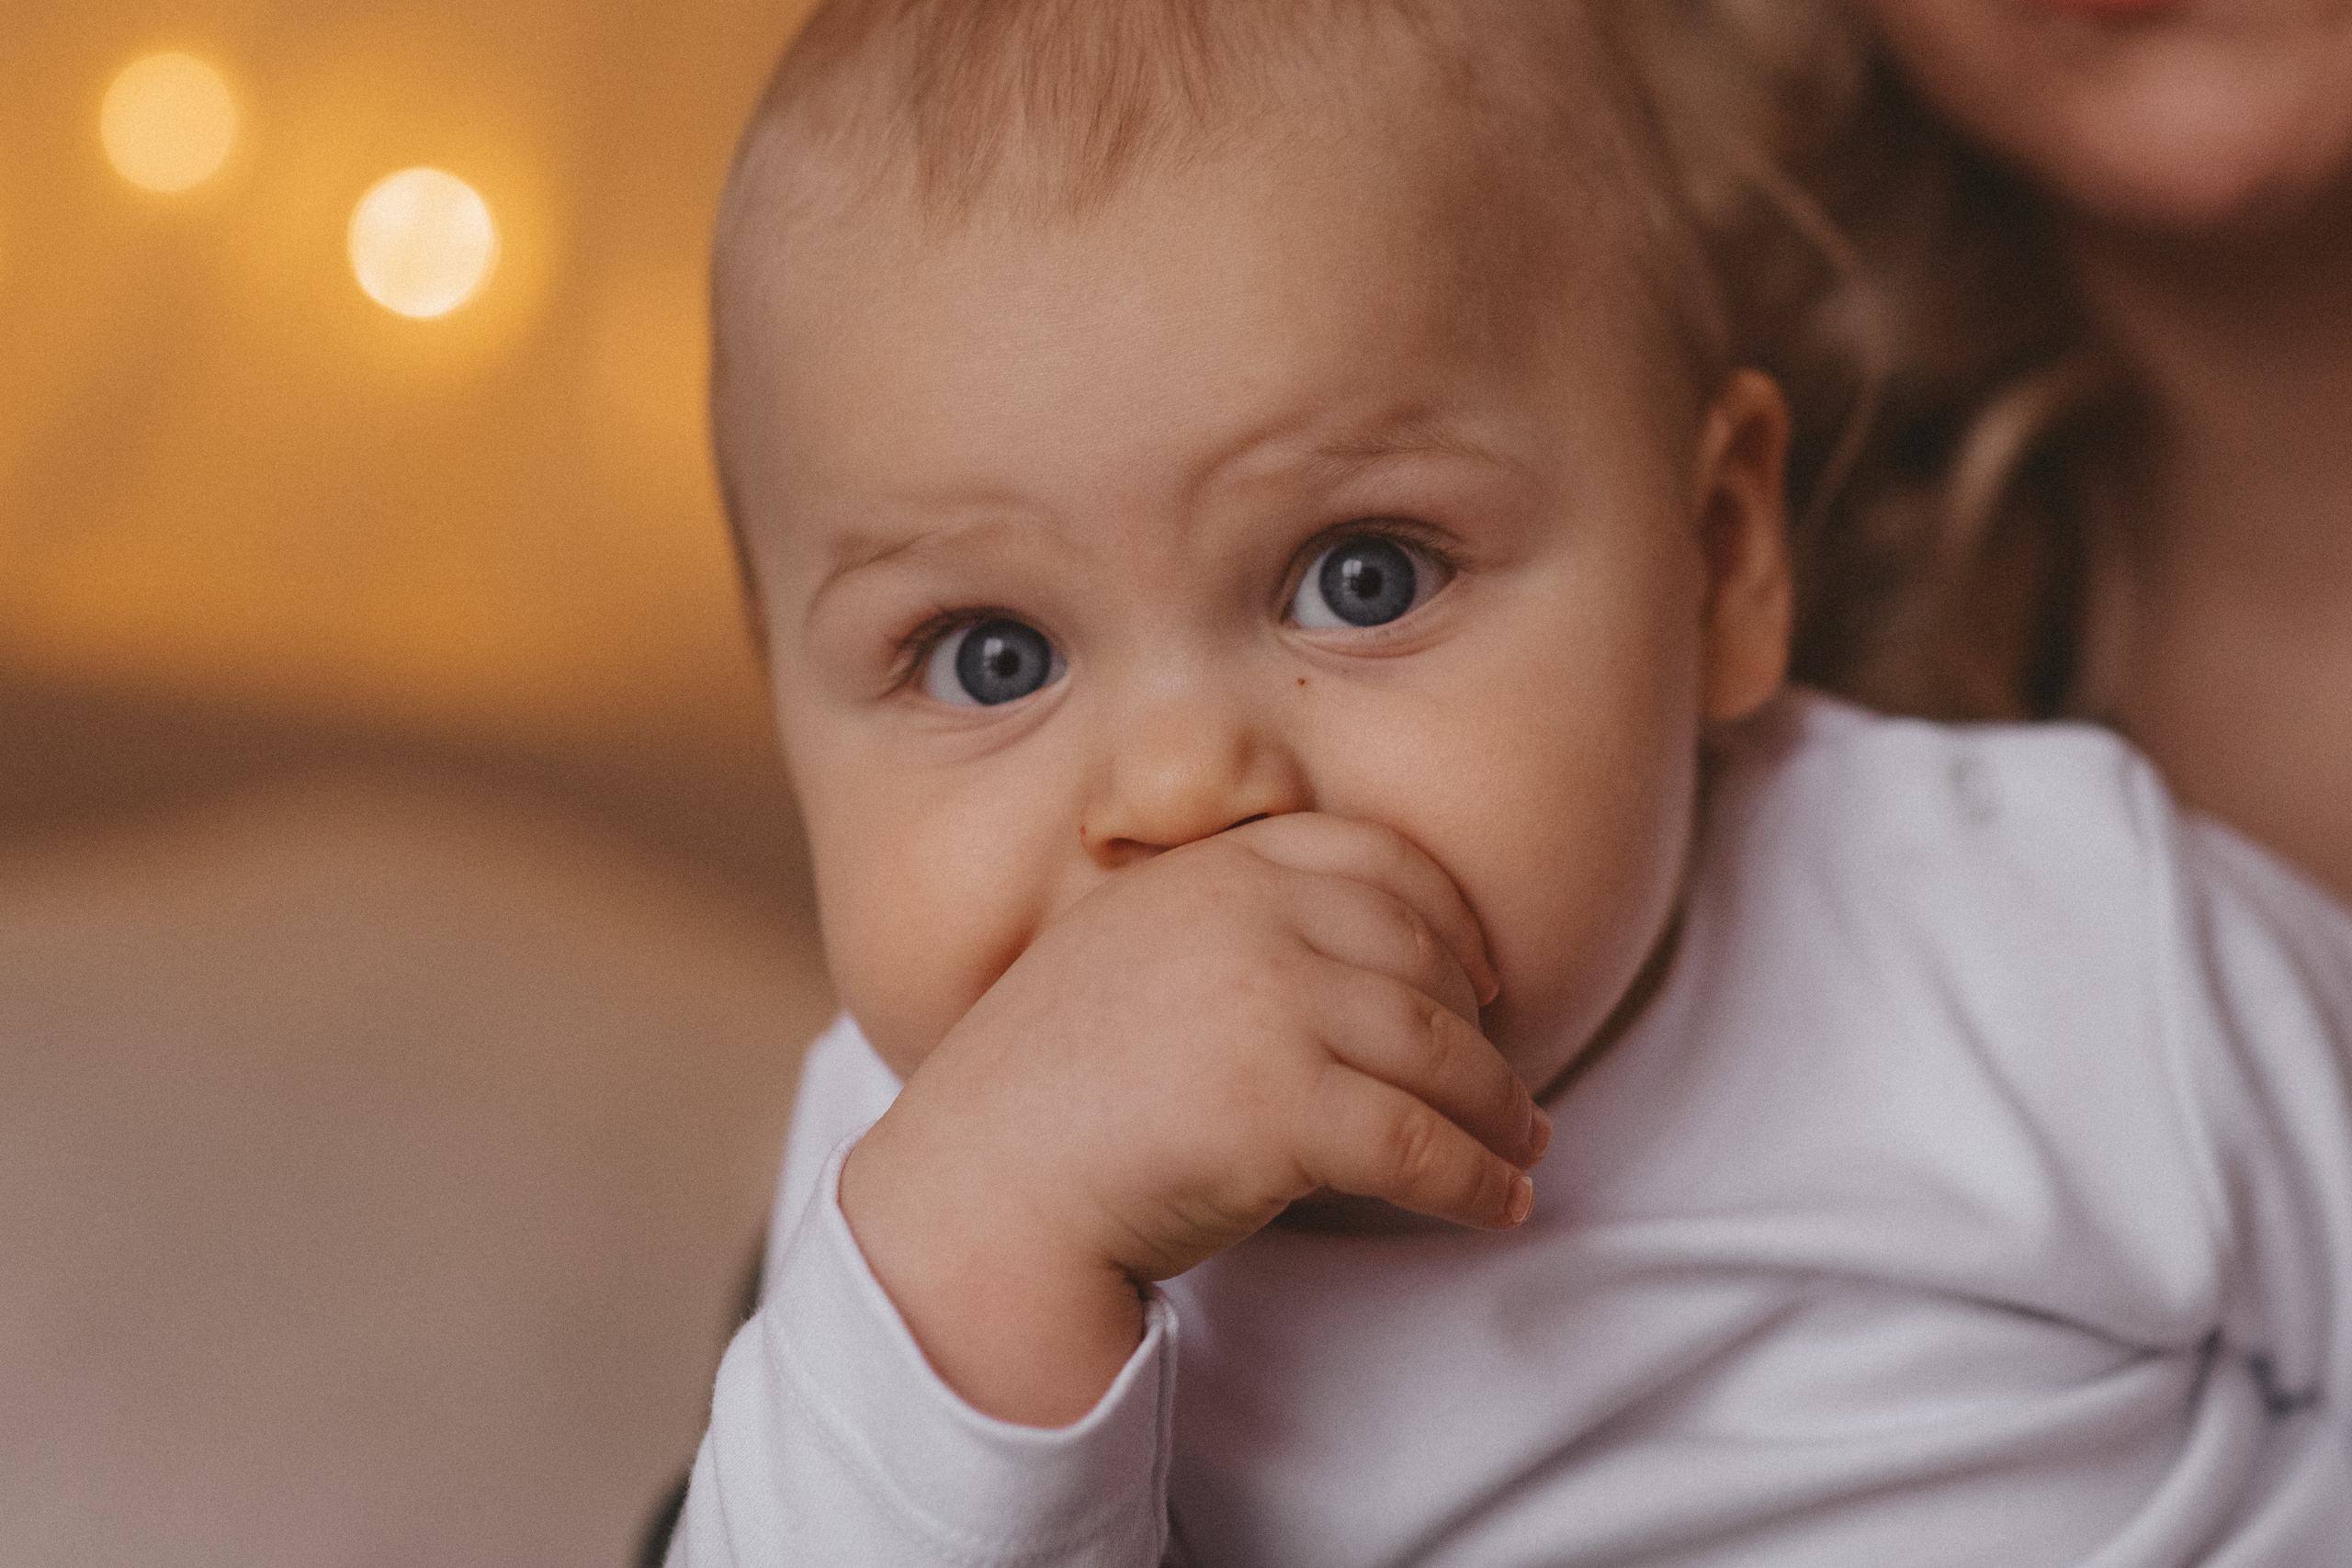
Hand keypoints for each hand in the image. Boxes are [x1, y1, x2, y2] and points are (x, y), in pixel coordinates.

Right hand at [838, 813, 1550, 1425]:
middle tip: (1510, 1088)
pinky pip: (1423, 1144)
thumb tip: (1361, 969)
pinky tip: (1499, 1204)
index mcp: (1213, 870)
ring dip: (1498, 1111)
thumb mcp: (1133, 954)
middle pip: (1422, 960)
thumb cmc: (1054, 1092)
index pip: (1375, 859)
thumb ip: (1229, 930)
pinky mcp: (1282, 1107)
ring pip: (1439, 1052)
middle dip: (1485, 1030)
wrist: (982, 1191)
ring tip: (1521, 1148)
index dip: (1451, 919)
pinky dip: (1477, 1181)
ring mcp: (1268, 1006)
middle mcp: (1247, 918)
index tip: (1482, 977)